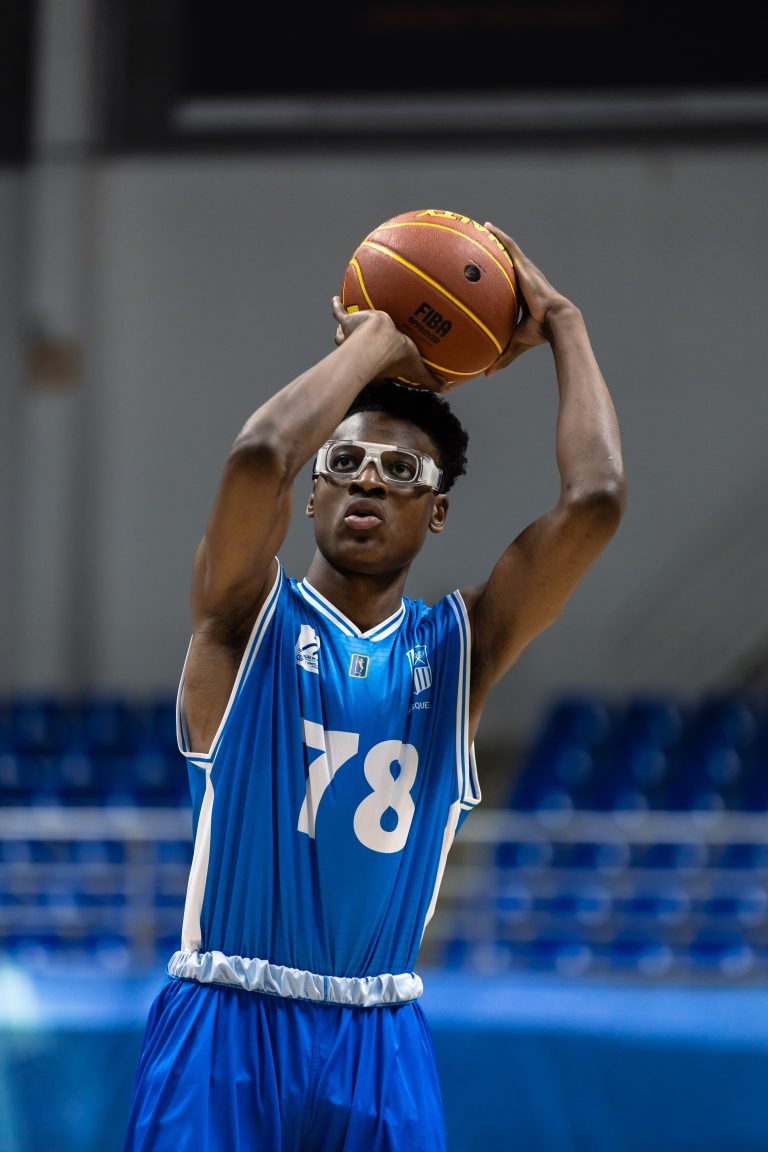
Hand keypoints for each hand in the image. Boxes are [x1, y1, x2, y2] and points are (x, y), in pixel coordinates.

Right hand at [331, 296, 448, 392]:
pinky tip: (336, 299)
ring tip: (348, 322)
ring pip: (343, 335)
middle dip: (355, 348)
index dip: (374, 370)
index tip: (378, 370)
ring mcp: (351, 337)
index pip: (372, 368)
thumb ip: (429, 379)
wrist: (379, 340)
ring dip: (345, 331)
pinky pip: (339, 313)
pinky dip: (337, 306)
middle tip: (360, 342)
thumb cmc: (395, 356)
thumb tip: (447, 388)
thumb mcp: (416, 368)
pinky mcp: (348, 322)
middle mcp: (359, 351)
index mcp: (374, 364)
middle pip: (354, 349)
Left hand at [482, 224, 578, 374]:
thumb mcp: (516, 343)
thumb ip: (502, 356)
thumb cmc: (540, 333)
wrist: (556, 321)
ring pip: (508, 249)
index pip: (509, 282)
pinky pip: (509, 246)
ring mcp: (526, 270)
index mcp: (523, 294)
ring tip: (480, 228)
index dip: (499, 275)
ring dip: (496, 238)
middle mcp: (524, 279)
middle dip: (496, 251)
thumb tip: (486, 375)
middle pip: (508, 261)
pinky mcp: (525, 265)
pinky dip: (499, 237)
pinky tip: (487, 227)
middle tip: (479, 243)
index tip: (487, 271)